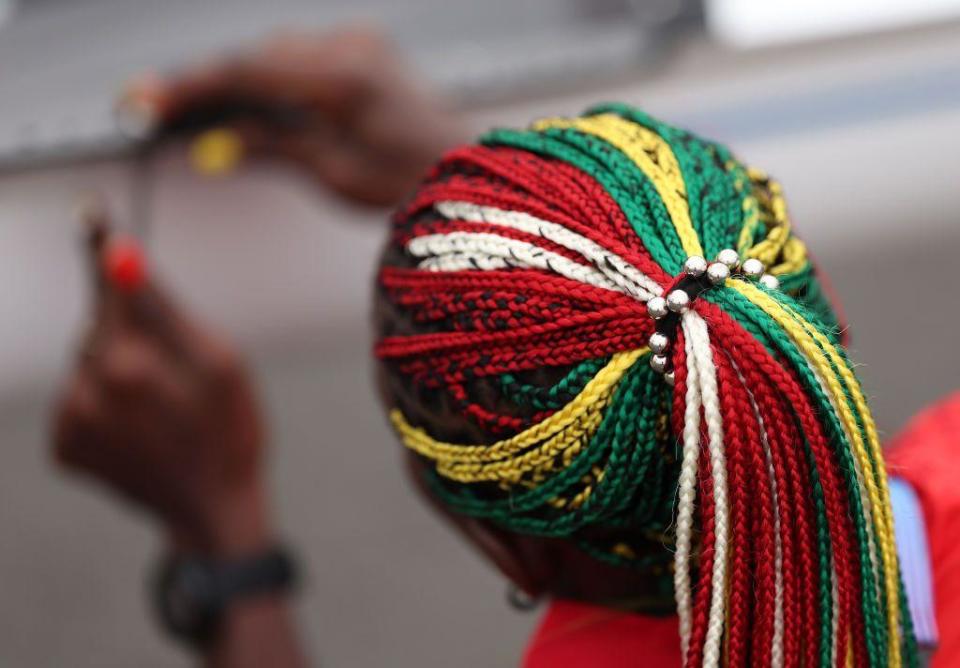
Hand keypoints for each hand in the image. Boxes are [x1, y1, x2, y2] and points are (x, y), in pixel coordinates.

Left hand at [53, 205, 269, 555]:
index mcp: (129, 363)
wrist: (212, 510)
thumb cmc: (229, 430)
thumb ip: (165, 308)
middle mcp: (87, 390)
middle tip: (174, 369)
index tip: (91, 212)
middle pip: (99, 327)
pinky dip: (103, 404)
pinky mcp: (62, 448)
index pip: (109, 287)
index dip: (104, 250)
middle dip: (131, 333)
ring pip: (87, 364)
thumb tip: (120, 257)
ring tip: (160, 408)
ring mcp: (70, 423)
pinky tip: (137, 429)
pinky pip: (77, 401)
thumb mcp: (220, 361)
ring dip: (116, 371)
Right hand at [123, 27, 466, 204]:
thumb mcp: (333, 173)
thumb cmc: (405, 182)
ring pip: (279, 51)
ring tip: (199, 111)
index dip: (194, 86)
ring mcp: (362, 41)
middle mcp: (352, 47)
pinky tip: (253, 102)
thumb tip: (213, 148)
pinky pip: (304, 54)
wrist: (459, 167)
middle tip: (159, 106)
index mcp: (344, 80)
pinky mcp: (366, 46)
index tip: (150, 99)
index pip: (249, 70)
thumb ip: (271, 148)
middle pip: (259, 55)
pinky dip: (275, 75)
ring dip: (243, 79)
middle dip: (211, 82)